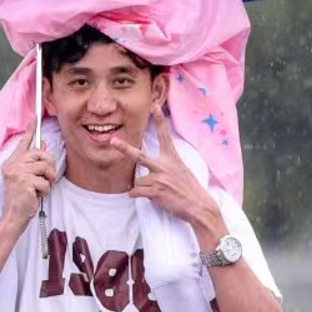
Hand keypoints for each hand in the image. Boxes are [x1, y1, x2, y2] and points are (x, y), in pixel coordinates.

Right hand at [0, 123, 57, 228]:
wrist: (14, 216)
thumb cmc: (21, 199)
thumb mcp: (27, 178)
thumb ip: (33, 163)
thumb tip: (42, 146)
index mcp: (11, 163)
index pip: (22, 143)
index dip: (30, 130)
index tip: (35, 117)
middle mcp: (12, 165)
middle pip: (40, 154)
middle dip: (49, 166)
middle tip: (47, 178)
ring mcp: (17, 173)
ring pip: (45, 167)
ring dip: (48, 180)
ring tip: (40, 188)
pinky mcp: (23, 182)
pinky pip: (45, 181)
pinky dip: (45, 190)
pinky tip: (36, 196)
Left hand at [109, 112, 221, 229]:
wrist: (198, 205)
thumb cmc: (191, 189)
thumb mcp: (182, 170)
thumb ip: (168, 166)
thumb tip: (154, 170)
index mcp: (172, 158)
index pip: (165, 136)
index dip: (160, 120)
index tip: (154, 106)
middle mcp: (164, 166)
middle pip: (139, 156)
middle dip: (124, 148)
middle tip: (112, 141)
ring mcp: (159, 179)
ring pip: (137, 180)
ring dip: (141, 187)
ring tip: (155, 192)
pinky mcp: (155, 192)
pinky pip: (135, 192)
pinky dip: (136, 195)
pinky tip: (147, 197)